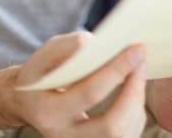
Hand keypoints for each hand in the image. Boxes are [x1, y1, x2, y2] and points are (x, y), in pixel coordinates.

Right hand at [9, 32, 147, 137]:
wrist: (31, 103)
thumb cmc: (41, 75)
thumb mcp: (43, 56)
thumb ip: (67, 47)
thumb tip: (95, 43)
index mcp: (48, 112)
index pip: (89, 93)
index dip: (116, 70)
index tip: (135, 49)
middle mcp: (65, 137)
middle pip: (111, 127)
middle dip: (134, 92)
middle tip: (141, 62)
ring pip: (123, 135)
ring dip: (137, 101)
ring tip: (138, 72)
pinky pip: (127, 136)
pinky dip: (136, 112)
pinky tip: (132, 90)